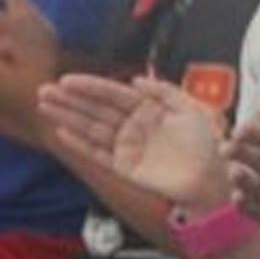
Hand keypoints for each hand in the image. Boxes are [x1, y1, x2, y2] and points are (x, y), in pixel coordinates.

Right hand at [40, 72, 230, 206]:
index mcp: (149, 110)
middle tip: (44, 90)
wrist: (215, 178)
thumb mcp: (192, 109)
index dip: (90, 86)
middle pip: (97, 110)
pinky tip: (62, 134)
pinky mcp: (126, 168)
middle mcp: (135, 127)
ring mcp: (128, 147)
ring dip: (68, 117)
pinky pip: (99, 155)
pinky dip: (80, 145)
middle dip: (70, 100)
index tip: (67, 80)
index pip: (114, 94)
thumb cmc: (209, 145)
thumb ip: (165, 91)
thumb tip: (136, 80)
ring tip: (45, 106)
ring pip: (92, 129)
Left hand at [223, 108, 259, 234]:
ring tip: (237, 172)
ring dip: (236, 174)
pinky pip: (245, 206)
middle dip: (232, 149)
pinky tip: (243, 194)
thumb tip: (245, 114)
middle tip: (226, 150)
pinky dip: (239, 199)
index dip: (243, 129)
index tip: (237, 133)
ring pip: (249, 183)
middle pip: (254, 156)